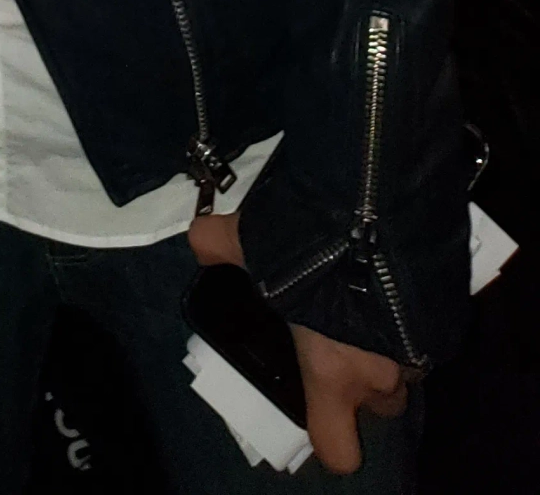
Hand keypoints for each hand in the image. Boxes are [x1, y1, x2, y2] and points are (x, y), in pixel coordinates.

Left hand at [188, 215, 405, 476]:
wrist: (382, 201)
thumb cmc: (309, 243)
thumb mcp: (254, 240)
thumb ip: (221, 245)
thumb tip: (200, 238)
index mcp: (333, 372)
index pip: (338, 448)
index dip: (328, 434)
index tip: (316, 404)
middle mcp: (381, 373)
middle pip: (378, 403)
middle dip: (363, 376)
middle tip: (336, 329)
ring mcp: (422, 349)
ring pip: (404, 366)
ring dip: (386, 342)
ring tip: (362, 295)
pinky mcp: (448, 318)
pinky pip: (427, 333)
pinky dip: (410, 314)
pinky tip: (389, 272)